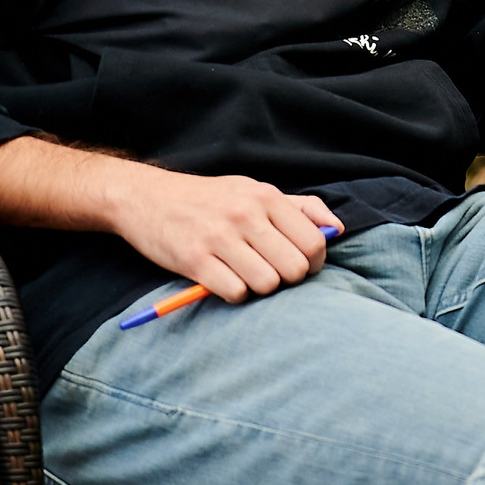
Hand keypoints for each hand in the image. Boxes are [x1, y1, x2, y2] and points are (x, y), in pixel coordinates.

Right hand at [104, 168, 340, 304]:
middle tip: (272, 273)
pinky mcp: (194, 260)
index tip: (302, 265)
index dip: (314, 262)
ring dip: (260, 288)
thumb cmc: (209, 198)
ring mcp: (220, 237)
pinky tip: (224, 281)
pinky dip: (234, 295)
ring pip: (267, 284)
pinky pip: (235, 293)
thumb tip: (337, 229)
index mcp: (266, 197)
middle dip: (288, 279)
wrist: (146, 197)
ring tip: (246, 276)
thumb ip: (300, 207)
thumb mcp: (254, 189)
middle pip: (295, 268)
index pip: (313, 242)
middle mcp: (246, 215)